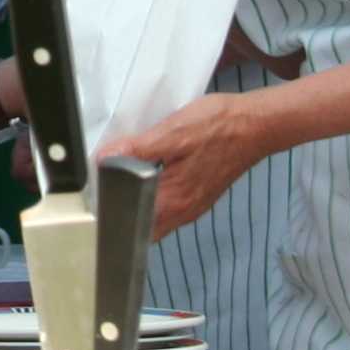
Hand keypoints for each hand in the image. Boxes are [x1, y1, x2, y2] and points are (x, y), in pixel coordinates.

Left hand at [105, 87, 280, 235]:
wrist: (257, 124)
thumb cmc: (217, 127)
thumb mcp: (173, 132)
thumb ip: (138, 150)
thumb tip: (104, 160)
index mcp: (173, 201)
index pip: (132, 224)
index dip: (110, 215)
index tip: (92, 199)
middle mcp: (183, 211)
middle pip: (143, 225)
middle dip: (121, 212)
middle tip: (99, 189)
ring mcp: (194, 206)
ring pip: (156, 216)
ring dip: (137, 204)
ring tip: (116, 182)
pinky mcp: (200, 195)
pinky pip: (169, 204)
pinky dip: (153, 196)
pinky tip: (145, 176)